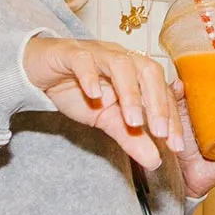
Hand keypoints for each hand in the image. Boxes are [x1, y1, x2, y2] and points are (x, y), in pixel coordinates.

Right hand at [23, 35, 180, 168]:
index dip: (171, 118)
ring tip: (132, 120)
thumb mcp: (106, 119)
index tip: (176, 146)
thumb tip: (156, 161)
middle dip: (157, 103)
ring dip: (130, 93)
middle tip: (160, 133)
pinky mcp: (70, 53)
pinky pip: (83, 61)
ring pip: (121, 64)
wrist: (39, 72)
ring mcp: (97, 53)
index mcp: (135, 72)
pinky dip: (91, 77)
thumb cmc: (77, 90)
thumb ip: (131, 138)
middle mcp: (121, 58)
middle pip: (148, 72)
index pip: (161, 92)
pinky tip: (94, 95)